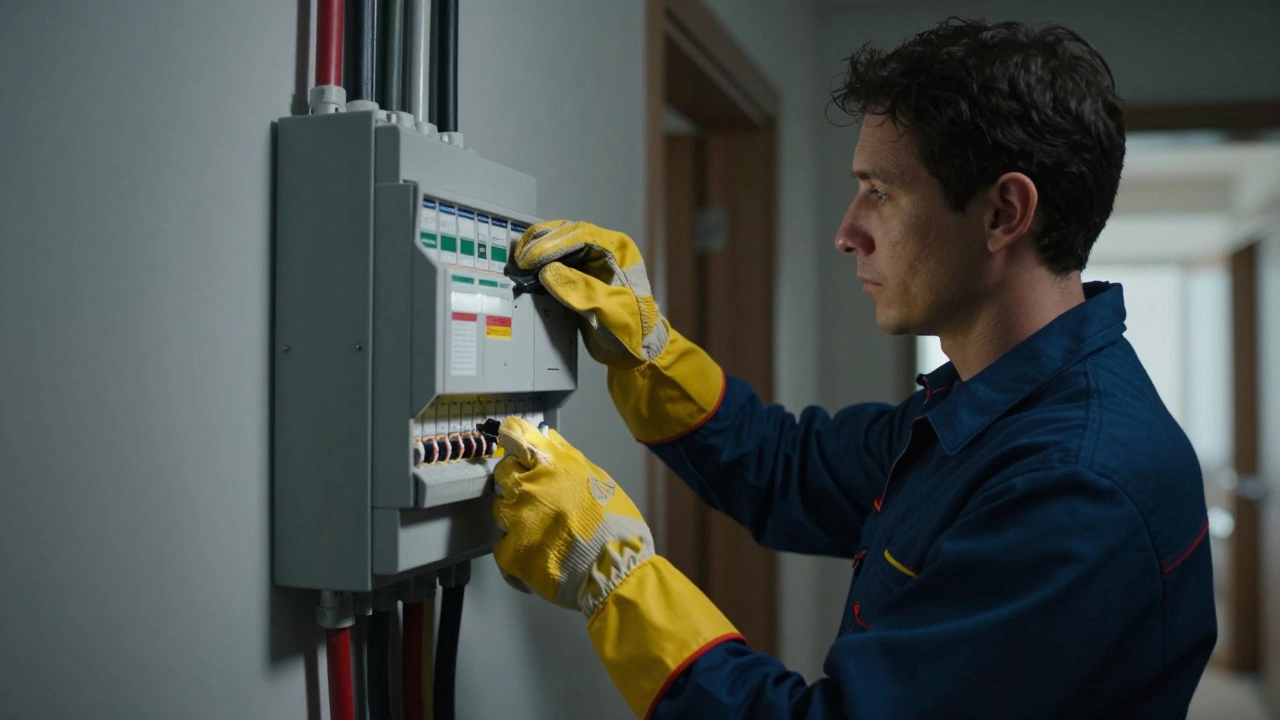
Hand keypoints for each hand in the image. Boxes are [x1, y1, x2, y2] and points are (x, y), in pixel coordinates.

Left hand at [491, 416, 654, 616]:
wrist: (614, 569)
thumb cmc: (615, 523)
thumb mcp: (599, 479)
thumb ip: (568, 456)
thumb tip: (547, 436)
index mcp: (551, 466)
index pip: (516, 436)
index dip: (512, 437)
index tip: (512, 441)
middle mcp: (527, 487)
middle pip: (503, 472)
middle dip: (514, 479)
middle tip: (536, 495)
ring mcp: (515, 520)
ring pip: (499, 508)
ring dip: (514, 514)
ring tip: (540, 530)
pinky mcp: (510, 552)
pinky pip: (502, 544)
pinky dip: (516, 549)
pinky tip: (537, 554)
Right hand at [514, 221, 668, 369]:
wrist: (637, 349)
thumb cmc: (632, 329)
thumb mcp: (609, 310)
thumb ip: (581, 290)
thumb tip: (547, 272)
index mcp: (617, 250)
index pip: (581, 236)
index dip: (553, 244)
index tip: (531, 259)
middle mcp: (604, 248)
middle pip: (568, 233)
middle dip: (541, 242)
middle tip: (519, 258)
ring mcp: (591, 259)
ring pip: (560, 243)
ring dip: (538, 249)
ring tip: (518, 262)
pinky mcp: (580, 273)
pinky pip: (557, 259)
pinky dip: (540, 262)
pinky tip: (526, 269)